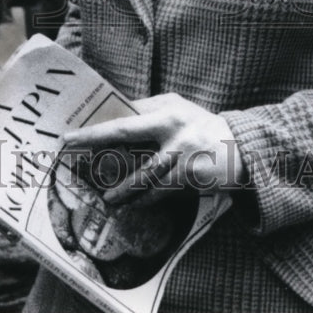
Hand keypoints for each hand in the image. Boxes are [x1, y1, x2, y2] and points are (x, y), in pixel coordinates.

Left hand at [61, 92, 243, 205]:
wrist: (242, 147)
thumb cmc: (202, 126)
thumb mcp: (179, 109)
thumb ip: (150, 111)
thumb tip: (115, 116)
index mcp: (167, 111)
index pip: (124, 119)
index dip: (96, 128)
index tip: (70, 136)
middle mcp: (173, 128)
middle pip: (126, 135)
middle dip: (96, 144)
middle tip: (74, 156)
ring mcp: (183, 153)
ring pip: (143, 175)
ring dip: (123, 190)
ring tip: (109, 199)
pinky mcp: (191, 176)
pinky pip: (161, 191)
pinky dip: (146, 199)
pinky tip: (136, 203)